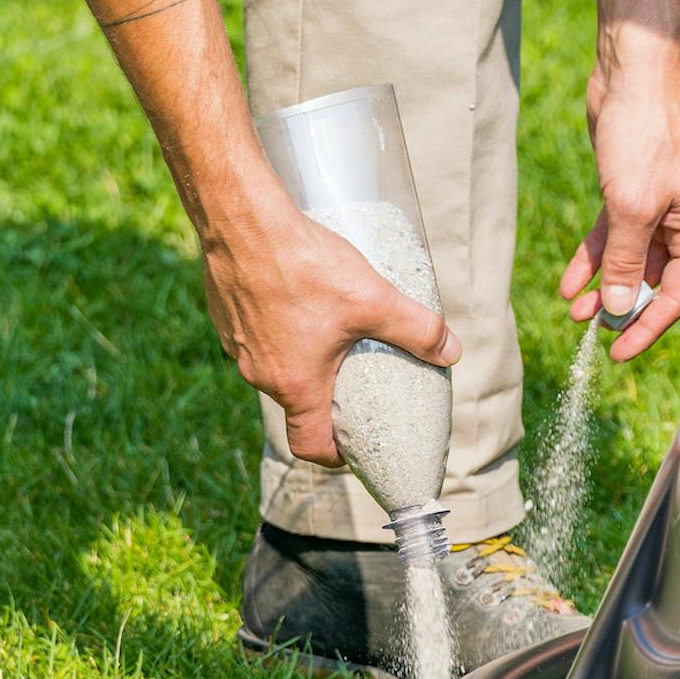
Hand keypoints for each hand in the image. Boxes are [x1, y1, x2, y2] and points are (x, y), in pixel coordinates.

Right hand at [202, 201, 460, 466]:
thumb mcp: (372, 299)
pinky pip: (255, 340)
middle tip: (354, 378)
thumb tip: (452, 352)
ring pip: (274, 370)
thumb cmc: (303, 265)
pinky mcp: (227, 320)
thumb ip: (416, 329)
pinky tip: (295, 300)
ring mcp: (237, 347)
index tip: (354, 445)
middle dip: (325, 399)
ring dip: (300, 362)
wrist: (240, 223)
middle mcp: (260, 375)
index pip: (310, 447)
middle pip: (295, 406)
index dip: (335, 455)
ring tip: (328, 332)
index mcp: (295, 384)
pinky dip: (277, 332)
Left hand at [559, 38, 679, 363]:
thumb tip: (620, 310)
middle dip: (624, 309)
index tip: (618, 353)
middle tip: (591, 333)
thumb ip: (626, 262)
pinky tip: (569, 283)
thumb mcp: (632, 209)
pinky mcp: (628, 194)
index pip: (679, 296)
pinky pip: (612, 240)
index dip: (648, 328)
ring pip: (630, 264)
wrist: (632, 77)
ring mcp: (656, 210)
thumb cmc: (645, 137)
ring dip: (604, 289)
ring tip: (574, 311)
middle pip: (656, 283)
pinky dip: (592, 260)